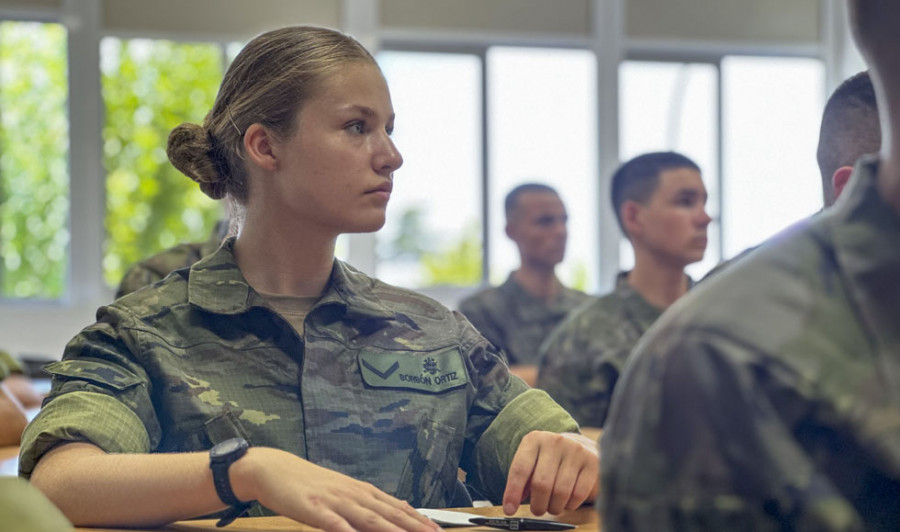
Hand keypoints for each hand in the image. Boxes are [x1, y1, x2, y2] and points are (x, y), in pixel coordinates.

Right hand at [235, 448, 441, 531]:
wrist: (274, 469)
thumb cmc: (309, 484)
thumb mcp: (342, 491)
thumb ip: (368, 502)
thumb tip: (397, 506)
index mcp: (361, 491)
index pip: (396, 506)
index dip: (418, 519)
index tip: (437, 530)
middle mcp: (353, 494)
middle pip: (389, 513)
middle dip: (414, 526)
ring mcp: (335, 501)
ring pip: (369, 518)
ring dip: (392, 529)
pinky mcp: (314, 508)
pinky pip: (334, 523)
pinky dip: (348, 531)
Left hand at [502, 431, 598, 515]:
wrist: (580, 446)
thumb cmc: (550, 460)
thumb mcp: (532, 462)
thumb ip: (521, 481)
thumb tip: (511, 504)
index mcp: (534, 440)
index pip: (520, 469)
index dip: (513, 492)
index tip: (510, 509)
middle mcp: (555, 441)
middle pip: (541, 484)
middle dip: (538, 504)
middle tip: (538, 510)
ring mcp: (575, 450)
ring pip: (561, 492)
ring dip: (554, 507)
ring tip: (552, 506)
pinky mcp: (592, 462)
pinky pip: (578, 494)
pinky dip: (570, 505)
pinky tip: (567, 501)